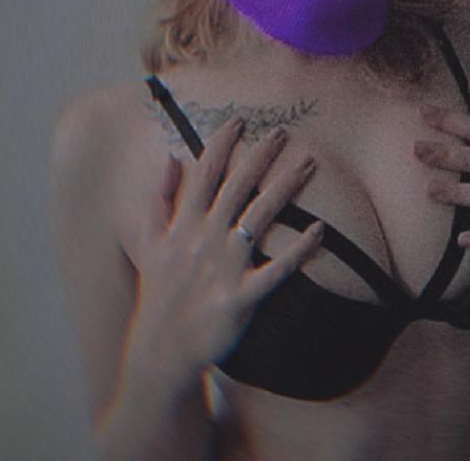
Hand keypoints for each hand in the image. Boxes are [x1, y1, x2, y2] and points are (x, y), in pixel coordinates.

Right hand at [124, 117, 322, 388]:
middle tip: (285, 133)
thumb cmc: (160, 293)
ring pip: (259, 218)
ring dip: (285, 188)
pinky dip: (299, 250)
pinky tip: (320, 230)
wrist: (162, 349)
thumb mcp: (149, 242)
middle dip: (260, 157)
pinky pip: (277, 269)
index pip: (203, 175)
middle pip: (237, 188)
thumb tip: (170, 158)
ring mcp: (223, 269)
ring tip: (309, 165)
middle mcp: (203, 241)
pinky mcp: (241, 297)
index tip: (240, 121)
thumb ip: (159, 199)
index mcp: (182, 226)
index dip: (222, 145)